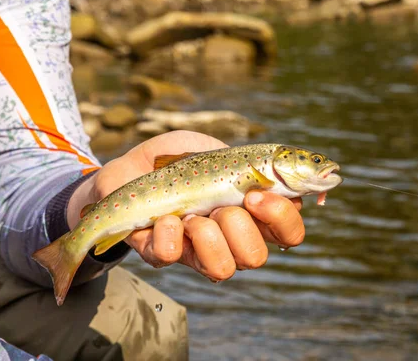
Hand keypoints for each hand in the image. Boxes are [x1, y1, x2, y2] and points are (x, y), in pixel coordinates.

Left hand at [68, 130, 304, 280]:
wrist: (128, 168)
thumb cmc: (177, 158)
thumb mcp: (215, 148)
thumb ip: (248, 160)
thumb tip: (276, 172)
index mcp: (251, 213)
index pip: (289, 232)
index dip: (282, 217)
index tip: (255, 193)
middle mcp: (229, 238)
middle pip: (257, 256)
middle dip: (239, 226)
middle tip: (219, 203)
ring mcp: (196, 250)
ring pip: (224, 269)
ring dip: (208, 236)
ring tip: (191, 215)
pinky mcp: (162, 253)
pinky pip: (172, 257)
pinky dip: (168, 234)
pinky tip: (163, 218)